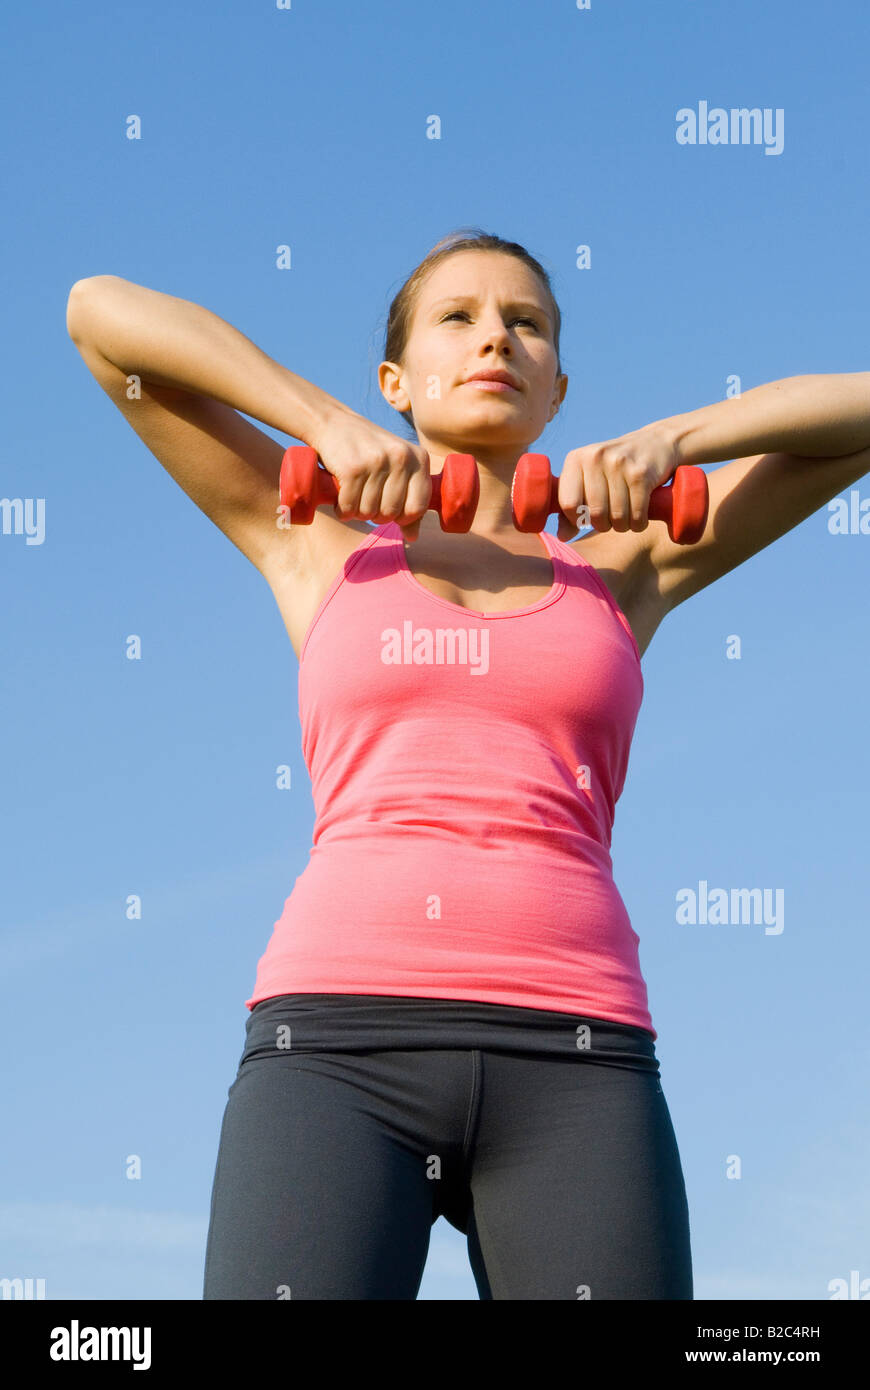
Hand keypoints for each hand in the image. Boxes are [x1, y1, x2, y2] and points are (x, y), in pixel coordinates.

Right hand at [310, 404, 430, 540]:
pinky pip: (349, 508)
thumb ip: (410, 498)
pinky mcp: (352, 469)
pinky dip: (342, 510)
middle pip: (391, 513)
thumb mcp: (396, 467)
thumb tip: (413, 537)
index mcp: (419, 458)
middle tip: (366, 502)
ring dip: (357, 513)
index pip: (418, 507)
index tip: (391, 512)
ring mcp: (376, 462)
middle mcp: (401, 458)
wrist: (333, 423)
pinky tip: (341, 499)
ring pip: (369, 512)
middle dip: (376, 516)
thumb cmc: (369, 451)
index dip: (403, 518)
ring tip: (353, 498)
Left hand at [555, 424, 679, 541]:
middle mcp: (595, 457)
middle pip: (594, 513)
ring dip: (623, 526)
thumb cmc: (614, 470)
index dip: (577, 520)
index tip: (587, 518)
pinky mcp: (641, 473)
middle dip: (604, 525)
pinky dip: (639, 523)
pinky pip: (637, 514)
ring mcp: (619, 463)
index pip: (568, 503)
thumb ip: (572, 507)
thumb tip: (562, 537)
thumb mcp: (589, 480)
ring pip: (617, 516)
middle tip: (610, 519)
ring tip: (625, 517)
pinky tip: (639, 517)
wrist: (655, 443)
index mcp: (576, 459)